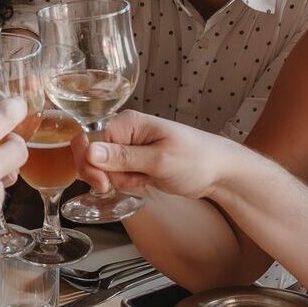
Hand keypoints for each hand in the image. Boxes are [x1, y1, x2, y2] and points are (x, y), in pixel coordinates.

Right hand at [76, 110, 236, 199]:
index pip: (88, 141)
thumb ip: (122, 157)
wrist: (218, 171)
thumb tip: (89, 151)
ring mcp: (129, 148)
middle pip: (91, 155)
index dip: (89, 164)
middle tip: (128, 183)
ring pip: (103, 169)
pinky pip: (117, 175)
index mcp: (127, 123)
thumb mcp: (158, 160)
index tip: (103, 183)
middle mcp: (124, 133)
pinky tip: (145, 182)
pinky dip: (127, 183)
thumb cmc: (195, 159)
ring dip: (119, 181)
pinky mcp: (135, 162)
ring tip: (145, 179)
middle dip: (103, 175)